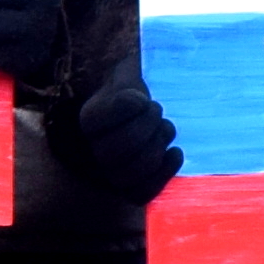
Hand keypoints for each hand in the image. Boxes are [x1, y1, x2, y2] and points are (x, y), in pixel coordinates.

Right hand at [60, 76, 184, 203]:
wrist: (130, 123)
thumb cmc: (130, 97)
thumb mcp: (125, 76)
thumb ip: (128, 71)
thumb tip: (136, 77)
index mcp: (88, 120)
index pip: (110, 114)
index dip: (133, 105)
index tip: (141, 98)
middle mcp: (92, 151)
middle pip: (123, 145)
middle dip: (150, 125)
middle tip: (156, 110)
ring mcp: (109, 175)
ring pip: (135, 170)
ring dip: (158, 145)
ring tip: (164, 129)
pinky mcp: (127, 192)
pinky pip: (144, 192)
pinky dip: (165, 171)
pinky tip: (175, 152)